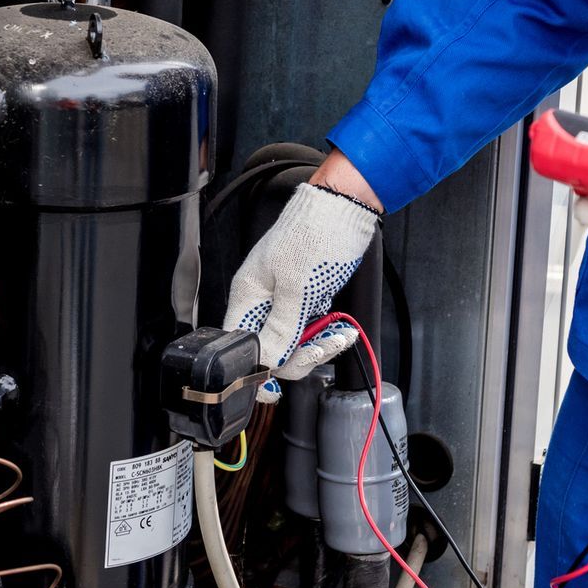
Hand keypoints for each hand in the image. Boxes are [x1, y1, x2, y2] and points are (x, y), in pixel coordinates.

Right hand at [222, 179, 379, 397]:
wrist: (345, 206)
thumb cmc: (317, 234)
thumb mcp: (298, 289)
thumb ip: (282, 329)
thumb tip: (267, 362)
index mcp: (249, 295)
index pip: (241, 344)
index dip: (258, 366)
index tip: (278, 381)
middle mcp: (263, 300)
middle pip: (270, 348)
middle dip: (299, 356)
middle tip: (321, 348)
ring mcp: (285, 298)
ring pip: (294, 341)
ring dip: (319, 345)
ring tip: (339, 336)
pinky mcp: (306, 296)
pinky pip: (310, 327)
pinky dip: (327, 333)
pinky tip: (342, 329)